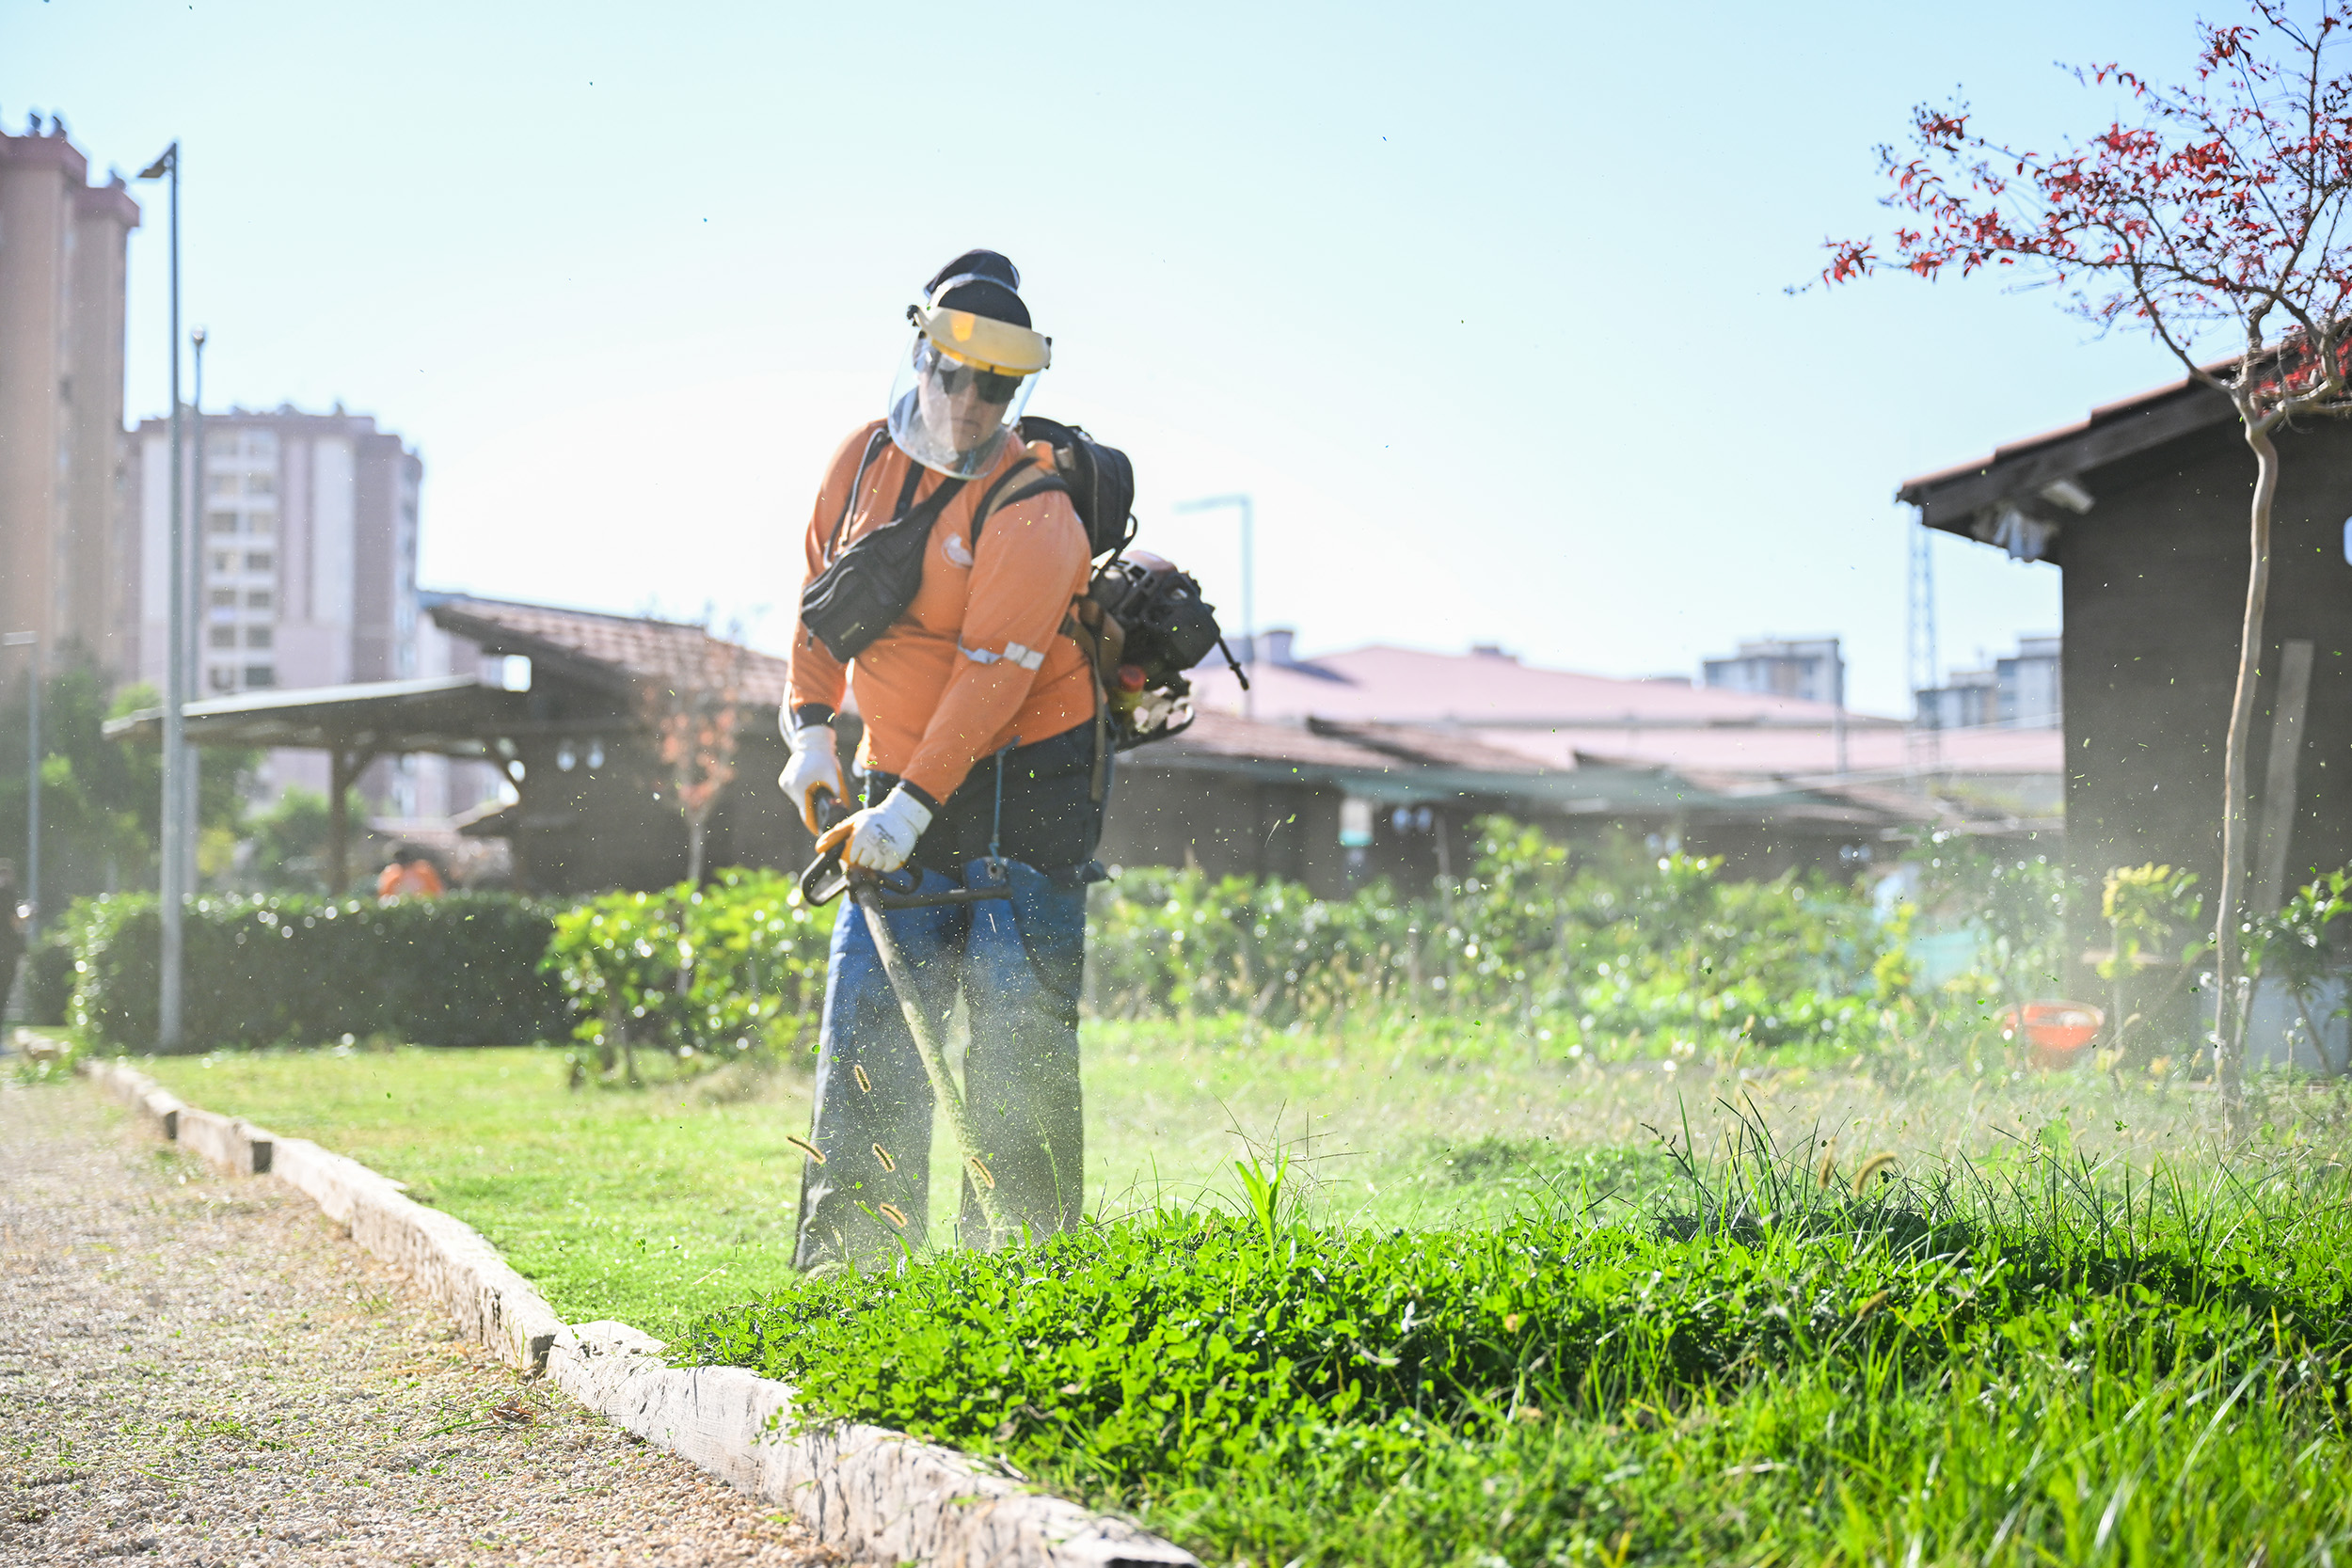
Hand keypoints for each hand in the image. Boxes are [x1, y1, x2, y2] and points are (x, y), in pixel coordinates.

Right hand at [779, 724, 844, 834]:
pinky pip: (795, 793)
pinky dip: (804, 794)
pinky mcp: (784, 780)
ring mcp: (785, 783)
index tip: (820, 830)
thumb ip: (837, 795)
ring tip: (819, 798)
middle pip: (803, 807)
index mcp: (800, 786)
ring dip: (808, 802)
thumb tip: (841, 811)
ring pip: (799, 801)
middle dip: (814, 811)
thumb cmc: (824, 759)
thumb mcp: (834, 777)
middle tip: (824, 815)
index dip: (814, 823)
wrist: (812, 741)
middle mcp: (789, 786)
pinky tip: (812, 788)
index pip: (806, 813)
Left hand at [812, 785, 932, 873]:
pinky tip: (887, 852)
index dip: (852, 853)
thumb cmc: (873, 819)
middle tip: (870, 845)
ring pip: (874, 867)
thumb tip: (819, 848)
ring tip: (879, 847)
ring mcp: (887, 851)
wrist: (902, 815)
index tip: (858, 845)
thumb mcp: (853, 822)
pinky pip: (886, 869)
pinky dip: (886, 863)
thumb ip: (835, 835)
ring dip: (875, 861)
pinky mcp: (899, 857)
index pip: (850, 858)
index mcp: (860, 835)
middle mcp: (873, 844)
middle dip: (864, 857)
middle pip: (862, 863)